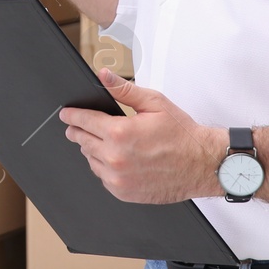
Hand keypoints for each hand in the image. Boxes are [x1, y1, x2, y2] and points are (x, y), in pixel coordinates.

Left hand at [60, 69, 226, 203]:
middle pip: (83, 141)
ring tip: (103, 141)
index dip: (72, 115)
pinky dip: (104, 167)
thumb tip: (103, 75)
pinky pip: (103, 177)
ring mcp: (118, 178)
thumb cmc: (182, 134)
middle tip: (76, 127)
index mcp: (120, 133)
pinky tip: (115, 159)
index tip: (66, 114)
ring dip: (92, 150)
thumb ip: (124, 90)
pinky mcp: (124, 192)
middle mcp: (115, 158)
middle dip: (78, 131)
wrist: (202, 164)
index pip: (84, 121)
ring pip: (91, 160)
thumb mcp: (154, 103)